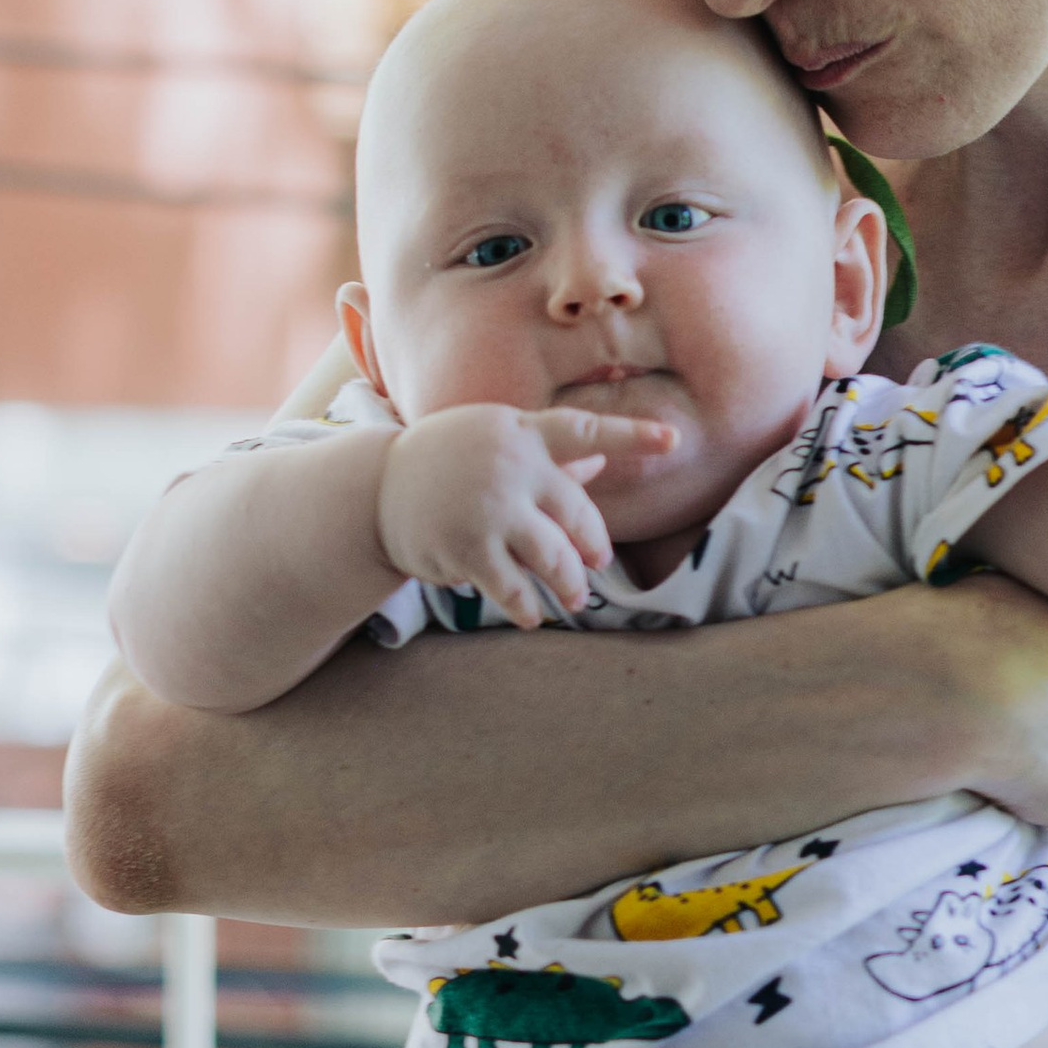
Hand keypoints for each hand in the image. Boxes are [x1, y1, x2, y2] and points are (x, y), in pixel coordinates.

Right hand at [374, 406, 677, 629]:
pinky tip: (531, 616)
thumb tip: (600, 460)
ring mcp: (489, 507)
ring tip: (573, 598)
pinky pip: (514, 587)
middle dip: (590, 545)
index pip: (584, 430)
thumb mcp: (495, 444)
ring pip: (552, 556)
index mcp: (520, 432)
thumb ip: (547, 455)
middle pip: (575, 512)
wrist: (373, 491)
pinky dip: (526, 607)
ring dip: (567, 584)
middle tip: (595, 564)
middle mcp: (509, 464)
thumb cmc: (445, 462)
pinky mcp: (467, 547)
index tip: (675, 439)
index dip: (632, 435)